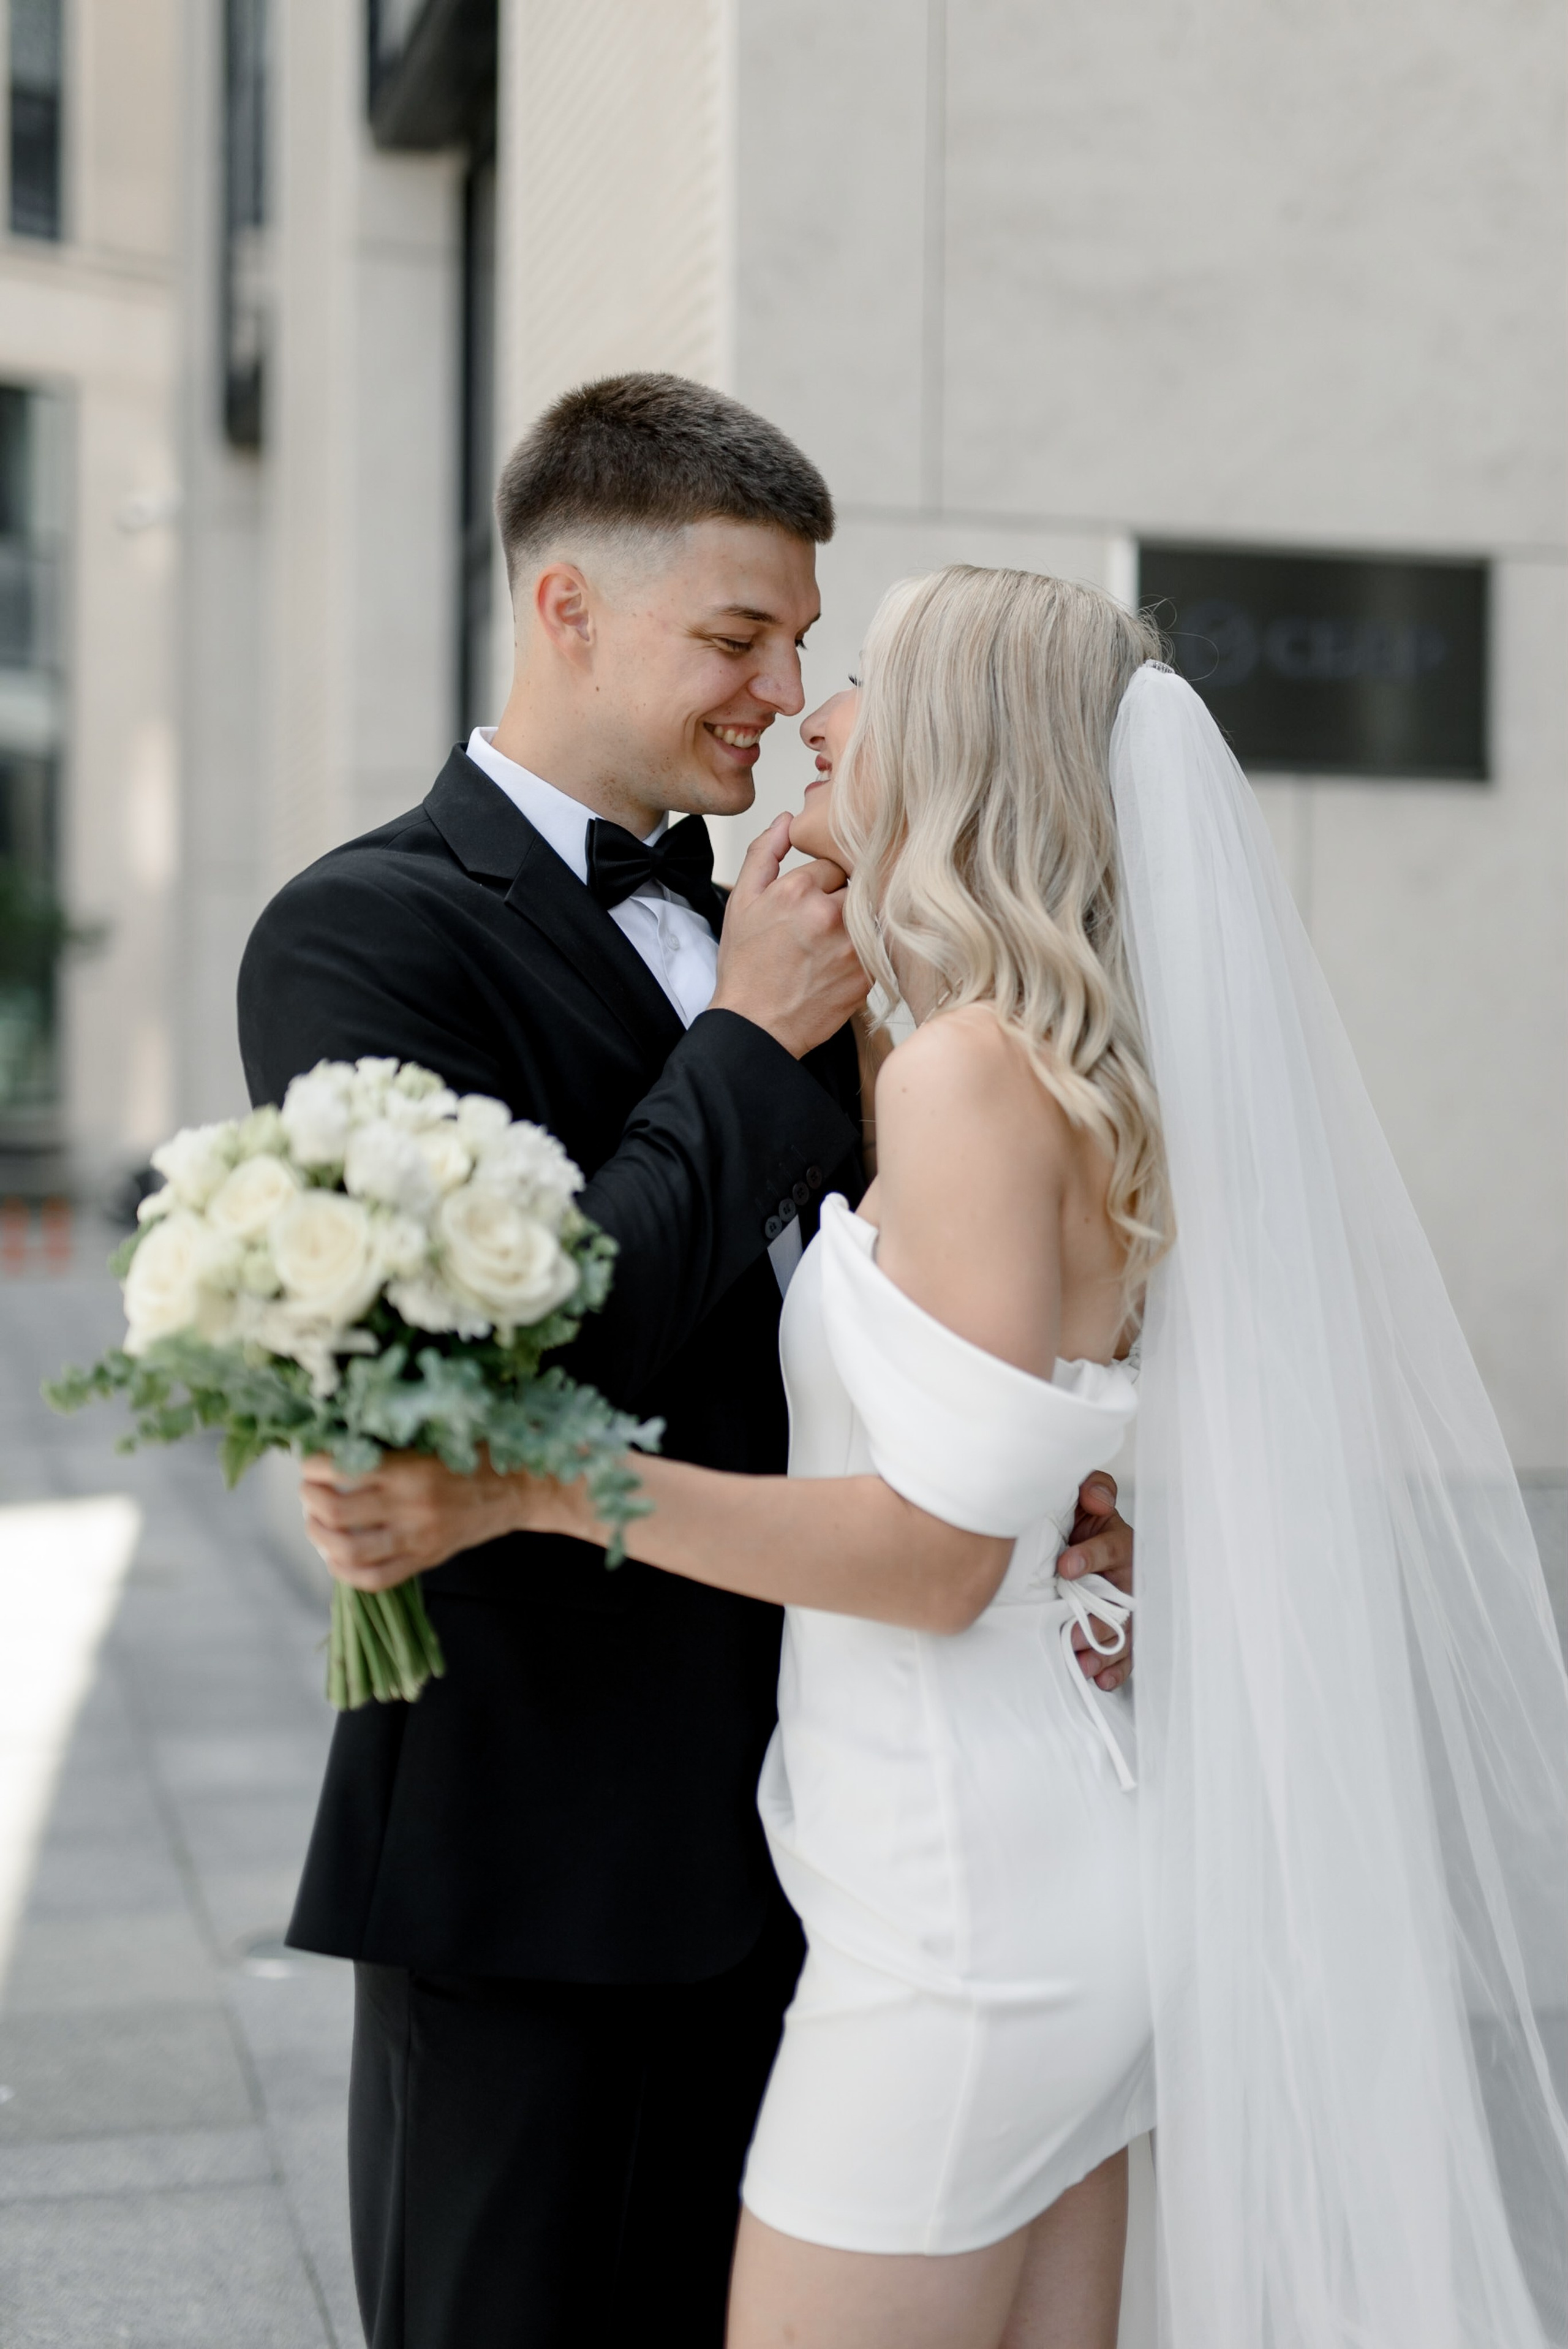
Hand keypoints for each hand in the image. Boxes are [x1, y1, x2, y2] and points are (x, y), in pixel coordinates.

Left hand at [299, 1451, 552, 1588]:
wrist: (520, 1488)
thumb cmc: (476, 1455)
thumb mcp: (434, 1437)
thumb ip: (391, 1445)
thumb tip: (339, 1446)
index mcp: (410, 1470)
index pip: (341, 1470)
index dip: (314, 1466)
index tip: (310, 1462)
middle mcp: (410, 1507)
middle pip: (336, 1513)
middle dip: (310, 1501)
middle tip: (308, 1492)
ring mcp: (417, 1539)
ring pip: (349, 1551)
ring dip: (320, 1538)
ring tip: (315, 1524)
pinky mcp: (425, 1560)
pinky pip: (375, 1579)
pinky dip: (345, 1572)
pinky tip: (335, 1557)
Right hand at [711, 814, 870, 1056]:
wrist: (756, 1027)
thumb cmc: (746, 967)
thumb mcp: (742, 902)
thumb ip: (764, 853)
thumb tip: (787, 820)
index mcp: (798, 892)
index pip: (834, 859)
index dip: (825, 875)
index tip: (814, 893)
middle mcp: (830, 916)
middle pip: (860, 882)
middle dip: (846, 893)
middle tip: (825, 915)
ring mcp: (853, 946)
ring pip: (873, 911)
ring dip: (860, 918)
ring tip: (833, 937)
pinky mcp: (868, 974)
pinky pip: (878, 943)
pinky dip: (865, 946)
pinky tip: (840, 959)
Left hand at [1057, 1471, 1133, 1690]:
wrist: (1075, 1546)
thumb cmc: (1081, 1524)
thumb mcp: (1084, 1499)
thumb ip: (1093, 1490)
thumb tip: (1096, 1497)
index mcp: (1120, 1543)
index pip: (1111, 1548)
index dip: (1090, 1557)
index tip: (1065, 1567)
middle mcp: (1128, 1577)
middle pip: (1123, 1603)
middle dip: (1100, 1622)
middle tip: (1073, 1635)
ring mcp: (1127, 1607)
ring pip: (1126, 1633)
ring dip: (1106, 1652)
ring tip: (1082, 1665)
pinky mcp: (1121, 1630)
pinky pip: (1125, 1654)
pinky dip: (1115, 1670)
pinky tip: (1100, 1681)